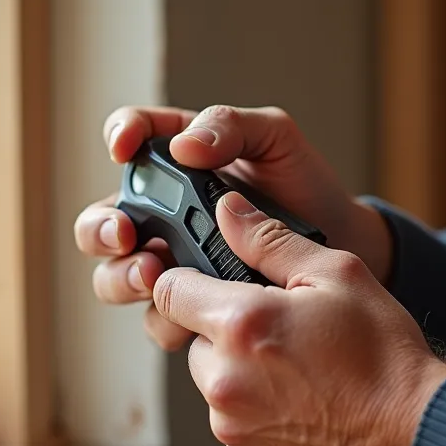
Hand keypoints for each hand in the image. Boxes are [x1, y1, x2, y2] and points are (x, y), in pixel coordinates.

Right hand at [75, 105, 392, 350]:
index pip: (130, 136)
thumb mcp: (276, 139)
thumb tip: (185, 146)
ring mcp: (172, 262)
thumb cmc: (305, 185)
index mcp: (177, 159)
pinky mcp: (191, 306)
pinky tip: (189, 314)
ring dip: (122, 278)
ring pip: (115, 277)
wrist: (344, 245)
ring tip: (153, 275)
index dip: (119, 137)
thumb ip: (231, 127)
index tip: (123, 150)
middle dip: (100, 230)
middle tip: (125, 234)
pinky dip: (165, 317)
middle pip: (100, 221)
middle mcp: (162, 213)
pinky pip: (157, 317)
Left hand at [153, 189, 445, 445]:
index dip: (188, 279)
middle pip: (192, 339)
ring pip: (213, 381)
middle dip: (224, 329)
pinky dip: (255, 408)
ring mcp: (231, 425)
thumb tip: (227, 211)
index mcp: (241, 324)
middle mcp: (224, 380)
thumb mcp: (336, 274)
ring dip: (239, 370)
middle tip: (279, 328)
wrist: (412, 432)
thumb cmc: (382, 354)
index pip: (169, 290)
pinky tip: (300, 399)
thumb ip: (269, 239)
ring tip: (296, 366)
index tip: (212, 281)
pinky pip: (232, 420)